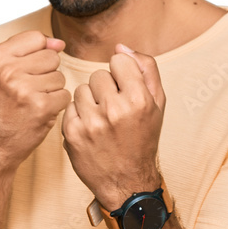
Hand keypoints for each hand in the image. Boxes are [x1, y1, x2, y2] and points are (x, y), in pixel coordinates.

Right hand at [0, 30, 70, 172]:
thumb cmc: (3, 106)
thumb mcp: (3, 72)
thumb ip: (29, 51)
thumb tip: (60, 43)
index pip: (35, 38)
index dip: (39, 53)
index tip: (27, 71)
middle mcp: (8, 70)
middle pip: (51, 57)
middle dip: (47, 73)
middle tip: (29, 91)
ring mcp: (24, 89)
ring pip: (60, 76)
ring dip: (52, 90)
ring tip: (33, 102)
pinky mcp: (41, 107)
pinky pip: (65, 95)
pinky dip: (57, 105)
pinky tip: (41, 112)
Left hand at [61, 44, 165, 208]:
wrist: (127, 182)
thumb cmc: (143, 140)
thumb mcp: (157, 104)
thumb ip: (145, 69)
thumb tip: (121, 47)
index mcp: (139, 99)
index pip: (118, 60)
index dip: (121, 74)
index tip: (124, 90)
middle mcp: (115, 110)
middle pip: (98, 75)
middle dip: (104, 89)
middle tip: (113, 110)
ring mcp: (92, 123)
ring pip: (81, 89)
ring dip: (89, 101)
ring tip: (101, 120)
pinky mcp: (73, 134)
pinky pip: (70, 107)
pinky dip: (78, 116)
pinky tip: (90, 129)